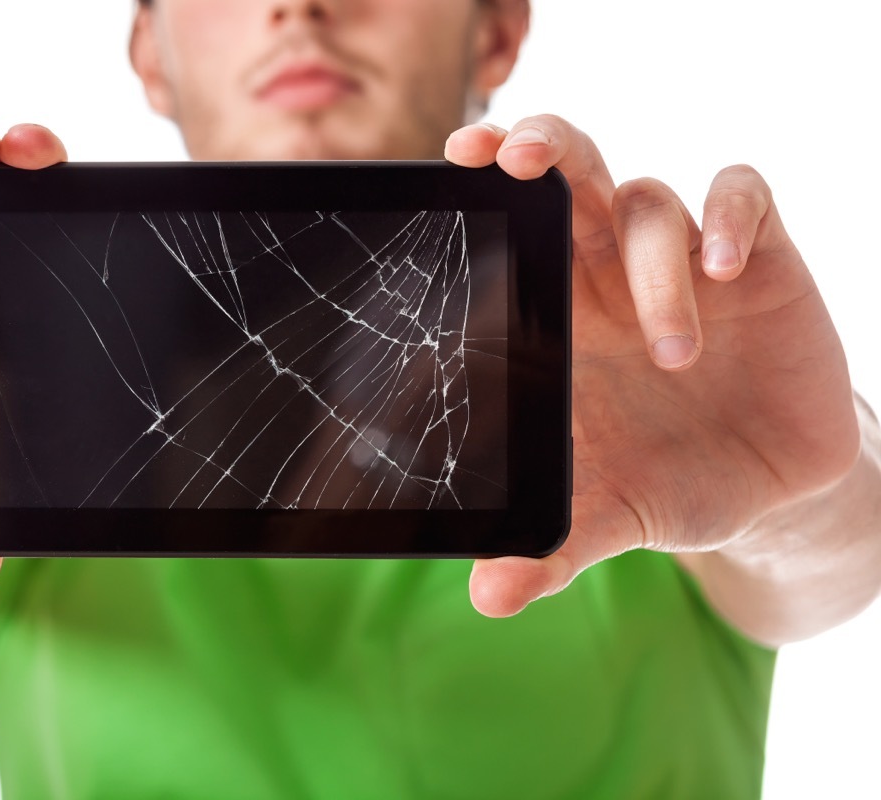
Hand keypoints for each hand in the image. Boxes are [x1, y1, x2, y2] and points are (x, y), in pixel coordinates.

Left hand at [445, 116, 860, 616]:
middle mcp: (609, 272)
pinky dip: (730, 218)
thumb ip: (552, 546)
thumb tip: (489, 597)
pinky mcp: (759, 261)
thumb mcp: (609, 515)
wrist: (767, 489)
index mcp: (556, 313)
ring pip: (648, 201)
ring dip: (654, 268)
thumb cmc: (665, 482)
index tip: (455, 162)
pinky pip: (743, 196)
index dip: (485, 183)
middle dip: (544, 146)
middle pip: (571, 168)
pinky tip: (726, 270)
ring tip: (675, 354)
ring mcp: (683, 260)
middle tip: (516, 161)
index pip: (512, 225)